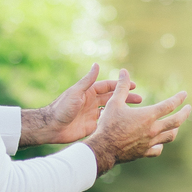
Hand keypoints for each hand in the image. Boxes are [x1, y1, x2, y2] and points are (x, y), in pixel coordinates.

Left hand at [18, 63, 139, 146]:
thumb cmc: (61, 108)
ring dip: (122, 110)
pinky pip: (106, 123)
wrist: (51, 127)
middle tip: (140, 100)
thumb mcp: (76, 92)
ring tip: (136, 112)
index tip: (133, 85)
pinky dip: (115, 123)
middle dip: (126, 98)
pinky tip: (126, 124)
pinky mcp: (91, 126)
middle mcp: (92, 102)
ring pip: (111, 111)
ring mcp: (92, 115)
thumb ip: (88, 80)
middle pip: (112, 99)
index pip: (108, 87)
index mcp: (89, 92)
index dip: (120, 86)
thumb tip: (97, 64)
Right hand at [85, 69, 190, 174]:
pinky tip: (159, 142)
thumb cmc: (108, 124)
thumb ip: (122, 87)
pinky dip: (161, 145)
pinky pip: (157, 149)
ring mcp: (150, 142)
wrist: (103, 148)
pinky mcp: (144, 152)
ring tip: (176, 124)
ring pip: (170, 136)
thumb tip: (124, 71)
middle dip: (185, 114)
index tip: (184, 94)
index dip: (178, 98)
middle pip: (176, 121)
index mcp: (148, 116)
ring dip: (175, 129)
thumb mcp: (114, 103)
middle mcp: (152, 129)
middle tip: (189, 108)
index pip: (169, 105)